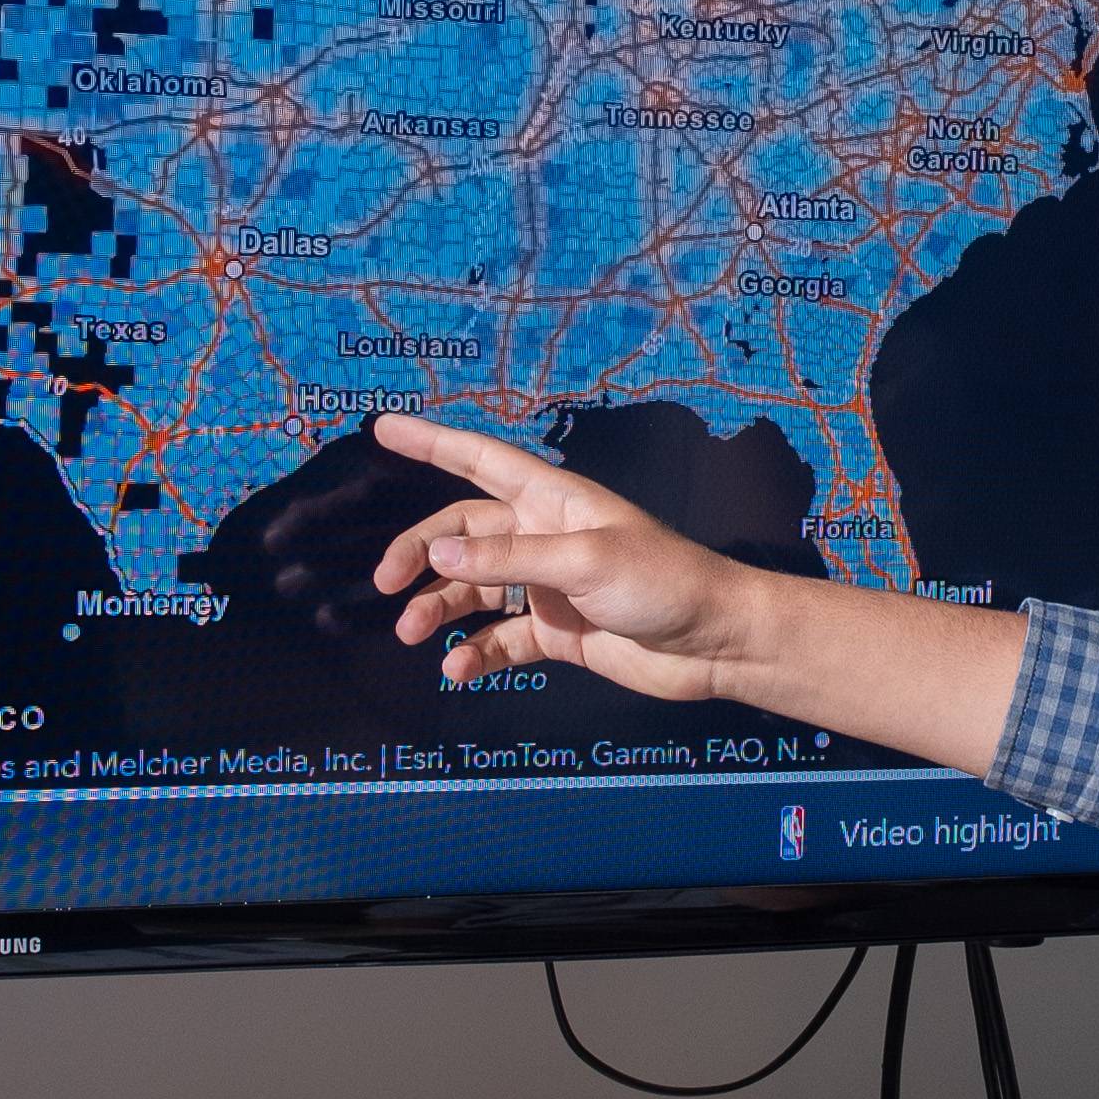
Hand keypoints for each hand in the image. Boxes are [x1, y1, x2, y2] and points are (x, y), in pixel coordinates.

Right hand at [364, 412, 772, 703]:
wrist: (715, 644)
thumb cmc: (662, 582)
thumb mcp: (584, 561)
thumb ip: (509, 559)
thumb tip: (437, 557)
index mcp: (552, 501)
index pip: (479, 461)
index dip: (431, 443)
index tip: (384, 429)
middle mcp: (543, 537)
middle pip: (462, 534)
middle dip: (419, 553)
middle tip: (385, 584)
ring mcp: (548, 587)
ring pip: (473, 590)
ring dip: (438, 608)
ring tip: (411, 633)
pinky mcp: (556, 634)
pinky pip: (500, 639)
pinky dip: (475, 652)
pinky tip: (458, 669)